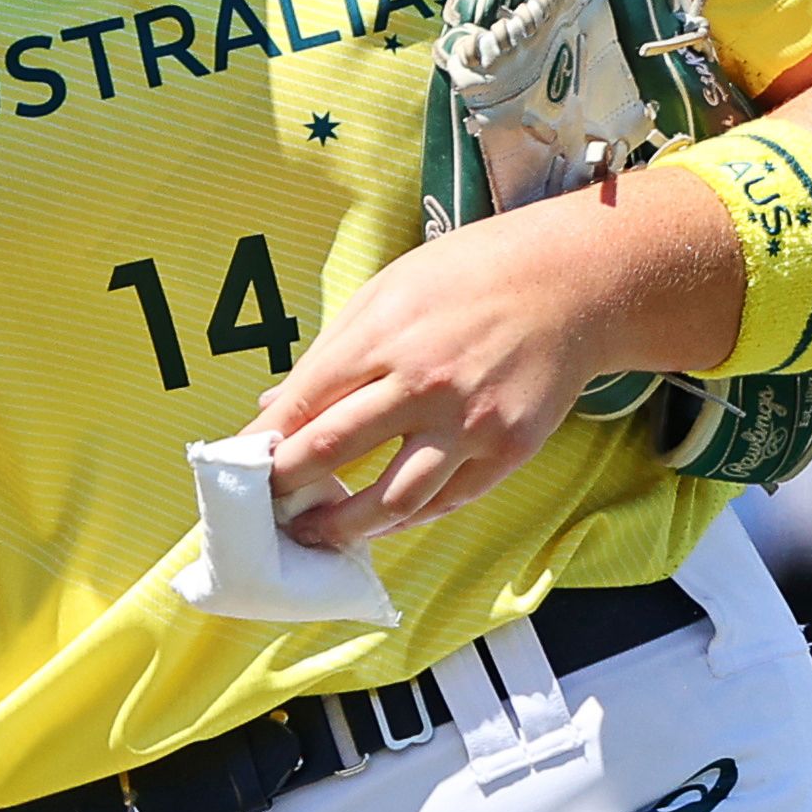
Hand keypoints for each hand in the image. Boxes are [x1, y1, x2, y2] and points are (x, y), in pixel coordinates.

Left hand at [247, 207, 619, 550]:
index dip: (264, 443)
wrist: (570, 284)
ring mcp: (469, 424)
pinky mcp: (508, 450)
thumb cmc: (470, 277)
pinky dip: (406, 520)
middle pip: (332, 452)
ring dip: (342, 526)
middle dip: (287, 486)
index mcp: (384, 337)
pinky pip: (446, 502)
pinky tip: (379, 523)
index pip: (303, 404)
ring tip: (314, 534)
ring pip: (391, 501)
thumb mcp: (387, 291)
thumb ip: (331, 352)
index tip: (241, 466)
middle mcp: (423, 385)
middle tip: (265, 505)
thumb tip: (277, 406)